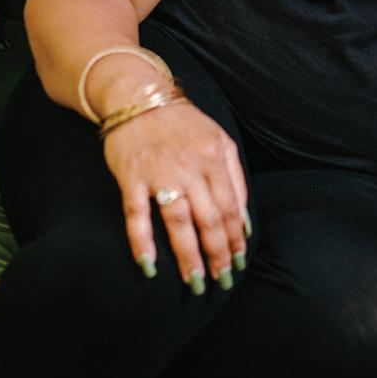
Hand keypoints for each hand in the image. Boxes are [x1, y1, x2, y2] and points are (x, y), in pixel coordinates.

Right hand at [102, 102, 248, 291]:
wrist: (138, 96)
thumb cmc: (182, 123)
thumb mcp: (219, 140)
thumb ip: (234, 178)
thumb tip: (244, 221)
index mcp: (215, 158)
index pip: (231, 207)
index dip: (236, 239)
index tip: (237, 262)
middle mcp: (191, 166)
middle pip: (209, 219)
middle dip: (217, 254)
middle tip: (220, 280)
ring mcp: (160, 172)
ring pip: (178, 221)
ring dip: (188, 255)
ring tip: (194, 282)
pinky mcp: (131, 176)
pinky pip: (136, 214)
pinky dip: (142, 241)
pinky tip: (149, 265)